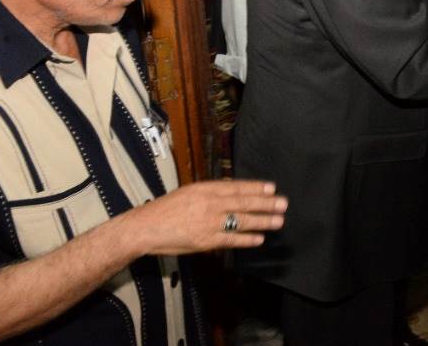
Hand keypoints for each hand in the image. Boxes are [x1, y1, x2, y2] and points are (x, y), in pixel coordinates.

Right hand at [126, 180, 287, 254]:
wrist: (144, 227)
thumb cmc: (165, 210)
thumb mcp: (188, 193)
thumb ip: (210, 194)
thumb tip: (232, 194)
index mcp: (204, 189)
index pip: (236, 187)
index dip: (255, 188)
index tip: (271, 188)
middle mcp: (208, 203)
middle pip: (243, 202)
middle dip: (265, 204)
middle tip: (283, 203)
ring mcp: (207, 222)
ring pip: (241, 221)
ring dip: (262, 221)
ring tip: (278, 221)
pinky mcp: (204, 240)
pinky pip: (230, 239)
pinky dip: (246, 239)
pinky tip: (259, 239)